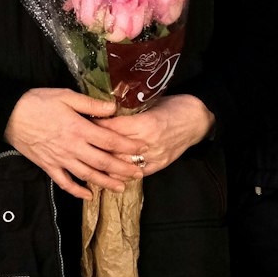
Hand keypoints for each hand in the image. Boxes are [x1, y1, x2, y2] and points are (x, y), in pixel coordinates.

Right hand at [3, 87, 141, 199]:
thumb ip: (91, 104)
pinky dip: (77, 191)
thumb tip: (113, 108)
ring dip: (105, 183)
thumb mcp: (66, 96)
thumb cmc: (38, 102)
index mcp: (79, 129)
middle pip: (103, 162)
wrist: (9, 115)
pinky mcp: (48, 166)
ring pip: (87, 175)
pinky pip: (65, 182)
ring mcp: (60, 159)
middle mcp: (72, 148)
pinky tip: (88, 195)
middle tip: (139, 173)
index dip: (127, 146)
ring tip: (121, 188)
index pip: (109, 141)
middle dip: (123, 169)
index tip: (141, 149)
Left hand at [94, 94, 213, 176]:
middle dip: (95, 144)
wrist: (198, 120)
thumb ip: (131, 111)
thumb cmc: (175, 106)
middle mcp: (148, 143)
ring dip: (104, 162)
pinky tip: (107, 172)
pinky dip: (120, 173)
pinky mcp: (159, 165)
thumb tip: (106, 111)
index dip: (96, 125)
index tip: (82, 121)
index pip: (113, 127)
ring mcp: (154, 157)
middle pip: (114, 148)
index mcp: (146, 123)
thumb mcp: (152, 103)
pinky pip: (135, 173)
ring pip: (122, 164)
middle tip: (78, 140)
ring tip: (86, 158)